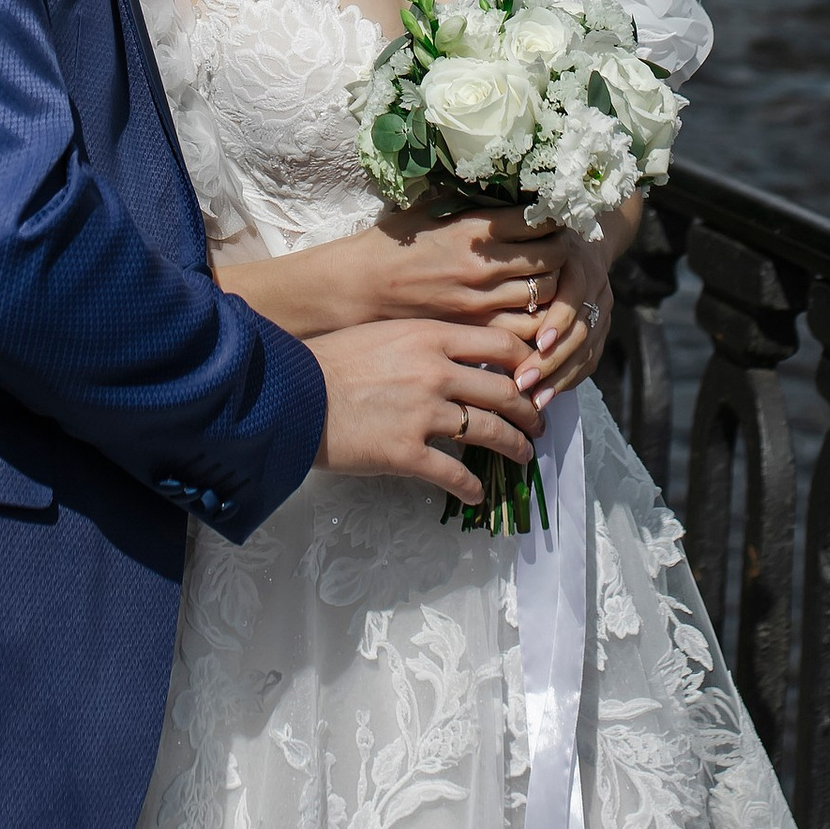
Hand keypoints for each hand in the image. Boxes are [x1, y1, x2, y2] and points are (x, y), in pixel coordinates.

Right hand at [312, 316, 544, 500]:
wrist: (292, 394)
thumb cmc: (330, 361)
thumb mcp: (383, 335)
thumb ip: (423, 344)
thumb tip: (454, 359)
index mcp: (429, 337)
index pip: (499, 344)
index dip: (525, 363)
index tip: (532, 378)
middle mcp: (435, 372)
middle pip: (504, 390)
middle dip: (529, 410)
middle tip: (537, 423)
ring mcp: (423, 414)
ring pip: (489, 432)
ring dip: (514, 447)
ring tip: (524, 456)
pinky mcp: (407, 452)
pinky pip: (454, 473)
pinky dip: (471, 486)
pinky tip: (478, 493)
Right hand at [366, 200, 564, 334]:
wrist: (358, 287)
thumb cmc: (392, 244)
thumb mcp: (431, 210)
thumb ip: (472, 205)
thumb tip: (509, 192)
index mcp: (471, 229)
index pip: (537, 220)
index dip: (552, 218)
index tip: (551, 217)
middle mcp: (482, 266)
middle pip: (551, 258)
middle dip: (560, 249)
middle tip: (556, 246)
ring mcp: (480, 302)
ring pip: (544, 294)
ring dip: (553, 284)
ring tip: (545, 277)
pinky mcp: (474, 330)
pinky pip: (525, 328)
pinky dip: (536, 318)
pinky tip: (529, 308)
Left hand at [484, 222, 612, 403]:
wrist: (579, 238)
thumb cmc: (534, 239)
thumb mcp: (525, 238)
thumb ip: (507, 258)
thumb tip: (479, 284)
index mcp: (576, 261)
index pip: (574, 296)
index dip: (558, 320)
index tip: (537, 344)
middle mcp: (595, 285)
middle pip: (581, 330)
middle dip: (553, 360)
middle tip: (523, 382)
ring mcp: (602, 308)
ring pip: (588, 350)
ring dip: (560, 377)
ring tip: (534, 400)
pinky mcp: (602, 328)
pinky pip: (590, 359)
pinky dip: (569, 379)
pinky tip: (547, 395)